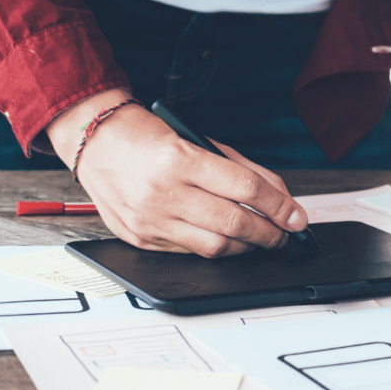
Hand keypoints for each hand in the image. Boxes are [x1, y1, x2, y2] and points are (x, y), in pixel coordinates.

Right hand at [46, 90, 308, 256]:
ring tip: (260, 238)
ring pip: (214, 247)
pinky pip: (189, 252)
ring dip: (246, 247)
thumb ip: (244, 170)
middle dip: (269, 233)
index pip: (245, 189)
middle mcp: (163, 192)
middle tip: (284, 233)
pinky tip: (226, 239)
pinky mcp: (139, 238)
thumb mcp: (201, 142)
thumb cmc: (149, 137)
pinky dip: (215, 248)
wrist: (94, 141)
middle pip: (234, 223)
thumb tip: (281, 198)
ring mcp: (149, 220)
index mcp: (181, 160)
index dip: (279, 206)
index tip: (297, 216)